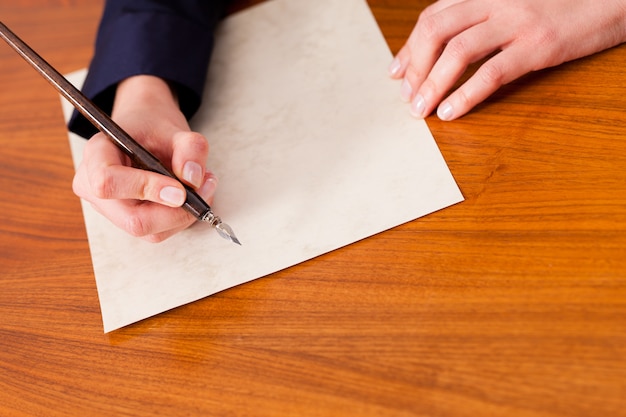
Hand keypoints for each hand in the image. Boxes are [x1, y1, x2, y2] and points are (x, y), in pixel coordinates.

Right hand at [72, 75, 216, 241]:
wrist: (144, 131)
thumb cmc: (151, 127)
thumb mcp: (174, 128)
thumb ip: (189, 148)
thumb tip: (193, 178)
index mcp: (97, 154)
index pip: (109, 182)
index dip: (146, 189)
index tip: (180, 189)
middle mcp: (94, 187)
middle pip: (133, 220)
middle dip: (176, 211)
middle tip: (205, 187)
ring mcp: (110, 209)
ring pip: (151, 231)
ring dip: (185, 214)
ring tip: (203, 185)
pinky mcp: (129, 220)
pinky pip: (159, 231)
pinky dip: (182, 217)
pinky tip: (193, 195)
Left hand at [389, 0, 625, 119]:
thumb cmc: (562, 2)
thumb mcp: (513, 2)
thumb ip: (480, 18)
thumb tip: (445, 50)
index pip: (433, 18)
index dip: (409, 47)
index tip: (396, 73)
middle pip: (436, 31)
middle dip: (414, 67)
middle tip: (407, 95)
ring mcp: (517, 20)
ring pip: (457, 52)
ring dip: (432, 85)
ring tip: (421, 110)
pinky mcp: (538, 45)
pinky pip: (491, 73)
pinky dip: (465, 95)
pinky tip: (451, 112)